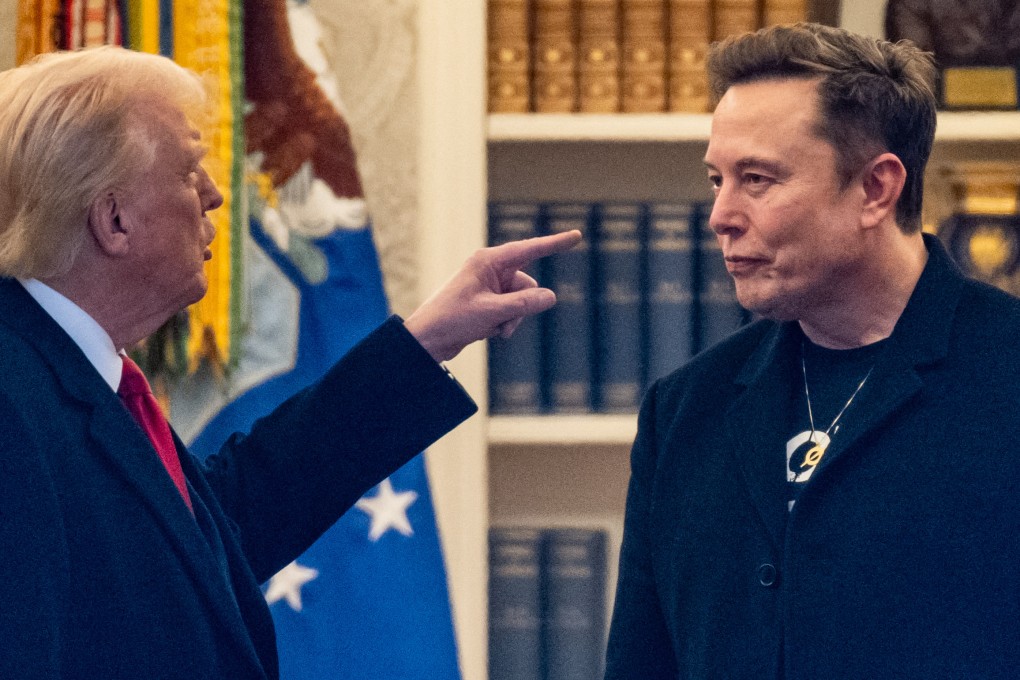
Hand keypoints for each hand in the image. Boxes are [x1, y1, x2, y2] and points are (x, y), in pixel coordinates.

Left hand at [404, 230, 582, 361]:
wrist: (428, 340)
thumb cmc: (452, 319)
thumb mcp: (492, 312)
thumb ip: (523, 304)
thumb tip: (550, 297)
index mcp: (488, 261)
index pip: (529, 249)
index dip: (555, 243)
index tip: (577, 236)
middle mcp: (491, 270)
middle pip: (527, 284)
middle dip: (522, 306)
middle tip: (504, 322)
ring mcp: (490, 287)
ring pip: (522, 301)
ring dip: (513, 319)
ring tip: (494, 330)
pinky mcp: (489, 303)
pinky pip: (512, 311)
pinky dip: (506, 323)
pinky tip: (489, 332)